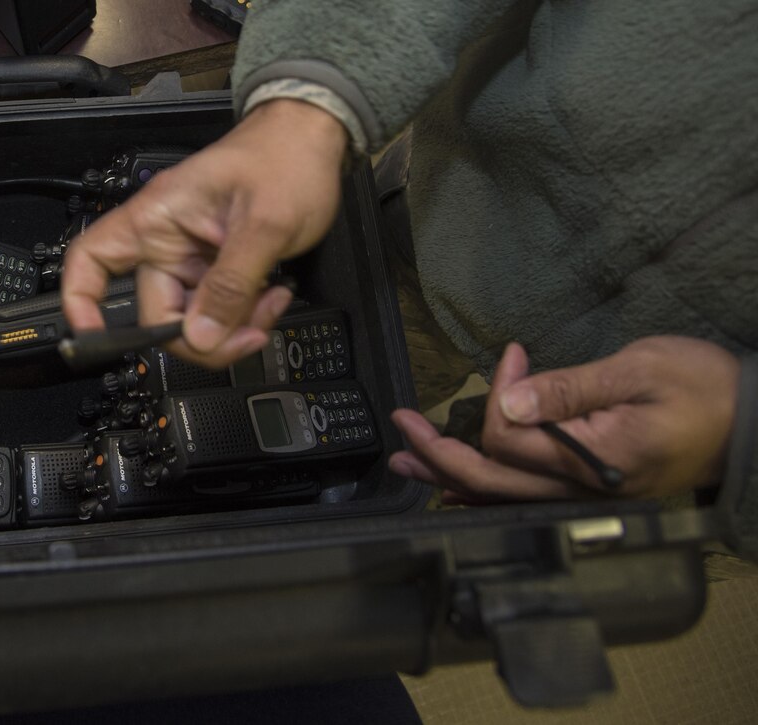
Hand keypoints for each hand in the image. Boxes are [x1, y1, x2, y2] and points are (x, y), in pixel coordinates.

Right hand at [62, 99, 347, 366]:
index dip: (81, 301)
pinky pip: (219, 311)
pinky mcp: (216, 269)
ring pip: (194, 320)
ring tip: (269, 304)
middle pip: (157, 313)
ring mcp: (191, 257)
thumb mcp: (265, 224)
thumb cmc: (284, 157)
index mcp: (157, 217)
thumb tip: (200, 337)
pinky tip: (271, 298)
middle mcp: (166, 240)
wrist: (313, 141)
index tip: (96, 337)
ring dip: (232, 328)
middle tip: (244, 335)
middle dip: (203, 336)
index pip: (90, 259)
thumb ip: (231, 285)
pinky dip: (245, 316)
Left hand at [389, 337, 740, 500]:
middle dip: (439, 454)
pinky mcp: (588, 491)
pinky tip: (457, 488)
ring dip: (450, 476)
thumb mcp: (641, 369)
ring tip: (409, 462)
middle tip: (403, 429)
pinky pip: (523, 499)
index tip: (512, 359)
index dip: (496, 399)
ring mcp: (583, 496)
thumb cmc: (705, 389)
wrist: (753, 422)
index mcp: (593, 459)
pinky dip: (483, 489)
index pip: (509, 440)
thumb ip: (570, 388)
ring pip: (500, 497)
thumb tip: (509, 400)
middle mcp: (581, 489)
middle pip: (489, 482)